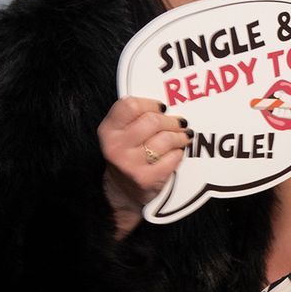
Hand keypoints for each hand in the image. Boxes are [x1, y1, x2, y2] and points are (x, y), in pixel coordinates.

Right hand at [100, 96, 191, 223]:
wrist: (122, 189)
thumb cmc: (126, 154)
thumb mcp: (120, 133)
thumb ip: (135, 116)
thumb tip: (165, 102)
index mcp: (108, 130)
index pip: (131, 105)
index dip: (151, 104)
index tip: (162, 107)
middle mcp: (116, 146)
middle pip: (153, 120)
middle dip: (171, 121)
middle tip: (179, 123)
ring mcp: (130, 164)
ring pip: (166, 139)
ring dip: (180, 137)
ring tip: (182, 137)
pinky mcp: (146, 178)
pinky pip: (173, 158)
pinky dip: (179, 154)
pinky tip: (176, 153)